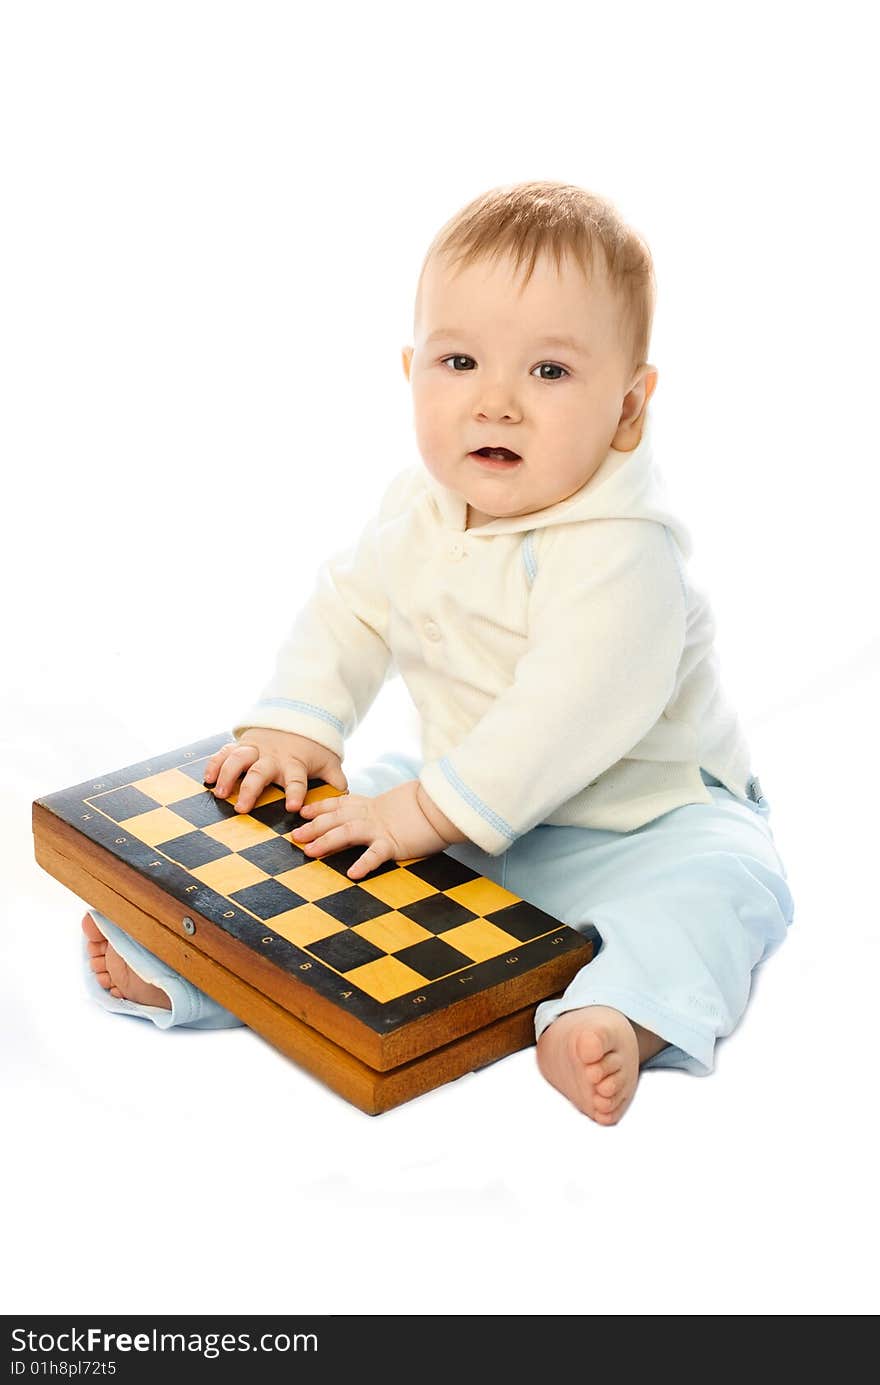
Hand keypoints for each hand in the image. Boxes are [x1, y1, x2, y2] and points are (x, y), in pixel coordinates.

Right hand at [203, 727, 347, 813]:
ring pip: (238, 759)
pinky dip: (215, 764)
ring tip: (219, 794)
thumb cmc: (312, 748)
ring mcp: (256, 750)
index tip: (293, 807)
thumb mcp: (329, 760)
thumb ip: (335, 779)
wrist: (297, 716)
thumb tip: (346, 795)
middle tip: (241, 809)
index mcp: (295, 763)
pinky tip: (207, 779)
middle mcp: (273, 757)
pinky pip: (225, 752)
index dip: (295, 792)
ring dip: (227, 776)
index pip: (296, 779)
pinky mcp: (242, 745)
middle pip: (260, 772)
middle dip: (250, 790)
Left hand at [291, 779, 450, 879]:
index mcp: (371, 805)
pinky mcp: (395, 843)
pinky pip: (376, 854)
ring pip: (347, 832)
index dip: (320, 807)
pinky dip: (363, 863)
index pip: (340, 804)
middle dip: (314, 827)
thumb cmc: (424, 809)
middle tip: (295, 836)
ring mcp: (381, 829)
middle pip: (336, 818)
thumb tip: (369, 820)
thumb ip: (381, 812)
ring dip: (327, 841)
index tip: (304, 812)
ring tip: (310, 852)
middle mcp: (371, 815)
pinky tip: (352, 874)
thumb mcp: (396, 807)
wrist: (444, 806)